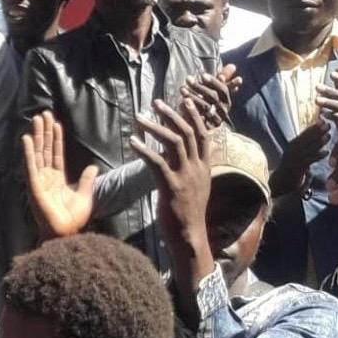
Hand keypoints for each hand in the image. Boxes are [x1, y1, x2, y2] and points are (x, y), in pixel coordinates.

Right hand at [22, 111, 97, 238]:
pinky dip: (29, 152)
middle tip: (43, 114)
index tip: (55, 123)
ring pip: (37, 153)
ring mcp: (39, 180)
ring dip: (37, 136)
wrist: (65, 234)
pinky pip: (30, 166)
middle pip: (44, 149)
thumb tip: (93, 167)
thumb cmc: (73, 220)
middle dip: (44, 131)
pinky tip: (27, 138)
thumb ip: (87, 180)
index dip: (55, 138)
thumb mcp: (84, 196)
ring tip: (36, 119)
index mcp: (57, 179)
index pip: (55, 153)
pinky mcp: (34, 186)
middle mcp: (46, 177)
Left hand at [130, 99, 212, 246]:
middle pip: (187, 133)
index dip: (194, 116)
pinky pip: (157, 162)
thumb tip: (188, 152)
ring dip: (155, 127)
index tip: (184, 100)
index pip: (202, 134)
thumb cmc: (189, 212)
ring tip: (140, 118)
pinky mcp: (171, 187)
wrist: (190, 238)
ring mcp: (185, 177)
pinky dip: (144, 149)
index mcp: (204, 167)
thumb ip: (195, 167)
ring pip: (173, 142)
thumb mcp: (199, 186)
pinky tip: (133, 141)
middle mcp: (197, 168)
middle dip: (172, 115)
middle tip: (157, 102)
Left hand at [180, 64, 239, 127]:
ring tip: (182, 89)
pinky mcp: (204, 130)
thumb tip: (233, 66)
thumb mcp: (216, 92)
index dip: (214, 82)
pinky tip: (180, 103)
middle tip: (188, 78)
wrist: (203, 132)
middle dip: (200, 87)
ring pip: (204, 107)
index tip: (202, 75)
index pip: (223, 90)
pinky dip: (188, 110)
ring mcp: (214, 121)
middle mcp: (223, 112)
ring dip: (192, 96)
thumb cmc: (209, 106)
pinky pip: (196, 119)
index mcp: (226, 102)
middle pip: (213, 98)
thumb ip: (223, 80)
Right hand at [269, 119, 329, 196]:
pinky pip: (308, 160)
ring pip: (307, 148)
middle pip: (305, 138)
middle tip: (327, 124)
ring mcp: (293, 159)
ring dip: (318, 141)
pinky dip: (317, 155)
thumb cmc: (290, 170)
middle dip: (316, 131)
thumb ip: (305, 149)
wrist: (279, 184)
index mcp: (292, 146)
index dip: (312, 127)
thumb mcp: (297, 156)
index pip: (303, 134)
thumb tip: (317, 141)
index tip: (322, 120)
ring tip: (329, 136)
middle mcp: (291, 150)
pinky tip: (326, 152)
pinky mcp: (297, 168)